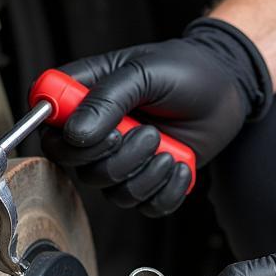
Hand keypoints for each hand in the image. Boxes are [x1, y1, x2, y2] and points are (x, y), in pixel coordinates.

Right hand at [42, 18, 271, 216]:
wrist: (226, 88)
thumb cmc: (185, 69)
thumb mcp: (143, 72)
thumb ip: (106, 99)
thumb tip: (75, 133)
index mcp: (85, 98)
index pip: (49, 129)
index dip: (65, 140)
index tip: (101, 132)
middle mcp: (98, 133)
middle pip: (79, 168)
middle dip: (116, 158)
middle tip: (147, 132)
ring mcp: (123, 159)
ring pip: (112, 191)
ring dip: (144, 174)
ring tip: (168, 147)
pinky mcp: (150, 180)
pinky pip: (145, 206)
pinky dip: (166, 190)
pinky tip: (181, 165)